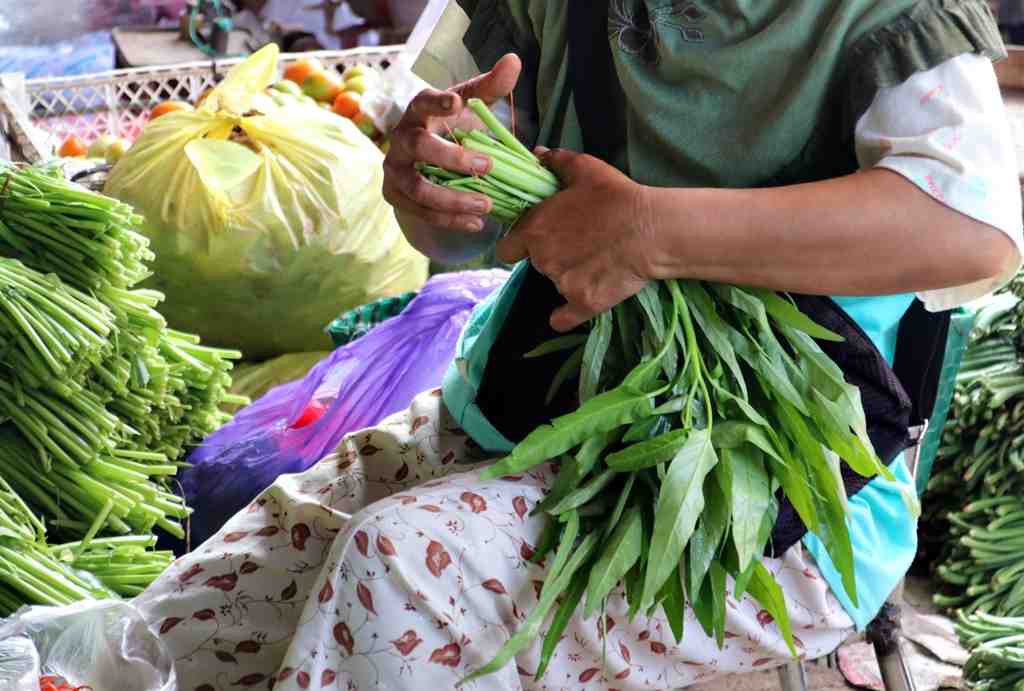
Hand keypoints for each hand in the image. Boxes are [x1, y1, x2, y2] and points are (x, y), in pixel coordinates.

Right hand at [383, 54, 520, 233]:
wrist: (424, 162)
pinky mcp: (395, 196)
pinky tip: (475, 224)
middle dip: (452, 158)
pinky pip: (421, 212)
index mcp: (418, 111)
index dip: (437, 103)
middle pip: (419, 147)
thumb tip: (514, 60)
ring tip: (487, 206)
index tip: (457, 103)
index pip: (422, 101)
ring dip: (453, 199)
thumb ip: (490, 86)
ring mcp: (395, 170)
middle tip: (488, 167)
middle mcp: (401, 139)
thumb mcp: (470, 106)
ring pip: (419, 188)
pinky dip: (449, 220)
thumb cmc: (451, 127)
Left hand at [496, 149, 654, 332]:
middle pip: (536, 263)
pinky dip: (568, 314)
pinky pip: (563, 318)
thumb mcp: (586, 169)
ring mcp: (561, 284)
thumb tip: (537, 154)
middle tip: (578, 242)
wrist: (651, 230)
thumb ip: (556, 162)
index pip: (506, 248)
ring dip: (568, 275)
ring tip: (595, 260)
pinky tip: (578, 303)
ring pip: (555, 284)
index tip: (536, 239)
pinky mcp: (583, 303)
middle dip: (551, 255)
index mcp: (534, 230)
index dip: (520, 244)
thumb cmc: (616, 196)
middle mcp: (542, 260)